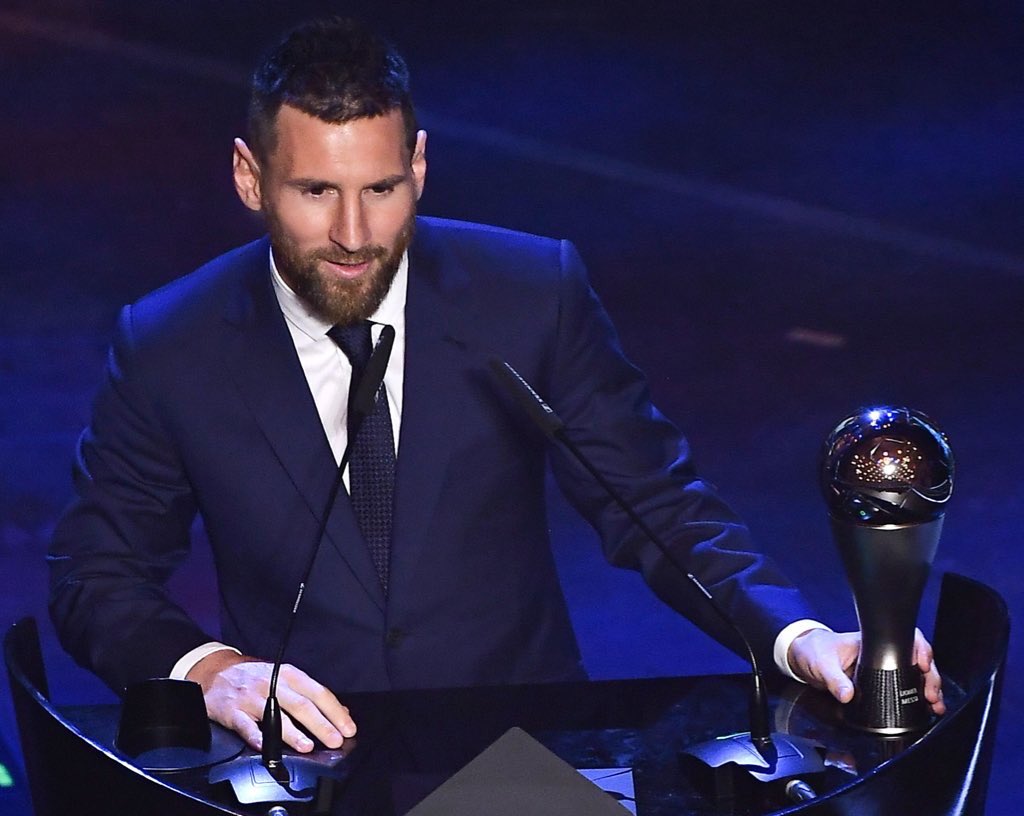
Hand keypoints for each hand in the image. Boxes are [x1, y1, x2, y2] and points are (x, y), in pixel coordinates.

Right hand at [186, 651, 356, 751]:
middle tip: (335, 740)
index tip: (348, 728)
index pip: (318, 692)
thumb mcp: (284, 677)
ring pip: (275, 715)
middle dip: (321, 724)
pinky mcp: (233, 711)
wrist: (215, 671)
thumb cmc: (255, 677)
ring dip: (293, 733)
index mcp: (289, 674)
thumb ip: (311, 694)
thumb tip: (340, 711)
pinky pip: (246, 726)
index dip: (335, 711)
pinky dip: (256, 737)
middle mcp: (272, 684)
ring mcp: (252, 698)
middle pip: (301, 705)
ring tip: (308, 747)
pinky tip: (266, 747)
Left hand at [787, 628, 944, 715]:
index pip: (903, 639)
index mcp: (869, 642)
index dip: (919, 650)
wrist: (804, 657)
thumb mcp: (821, 664)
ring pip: (914, 673)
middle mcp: (879, 652)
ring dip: (928, 686)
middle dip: (930, 675)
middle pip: (915, 658)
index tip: (923, 665)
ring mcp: (881, 666)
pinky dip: (917, 695)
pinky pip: (903, 685)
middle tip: (932, 693)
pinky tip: (926, 706)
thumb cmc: (814, 652)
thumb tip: (848, 695)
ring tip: (935, 703)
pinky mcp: (878, 680)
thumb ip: (833, 679)